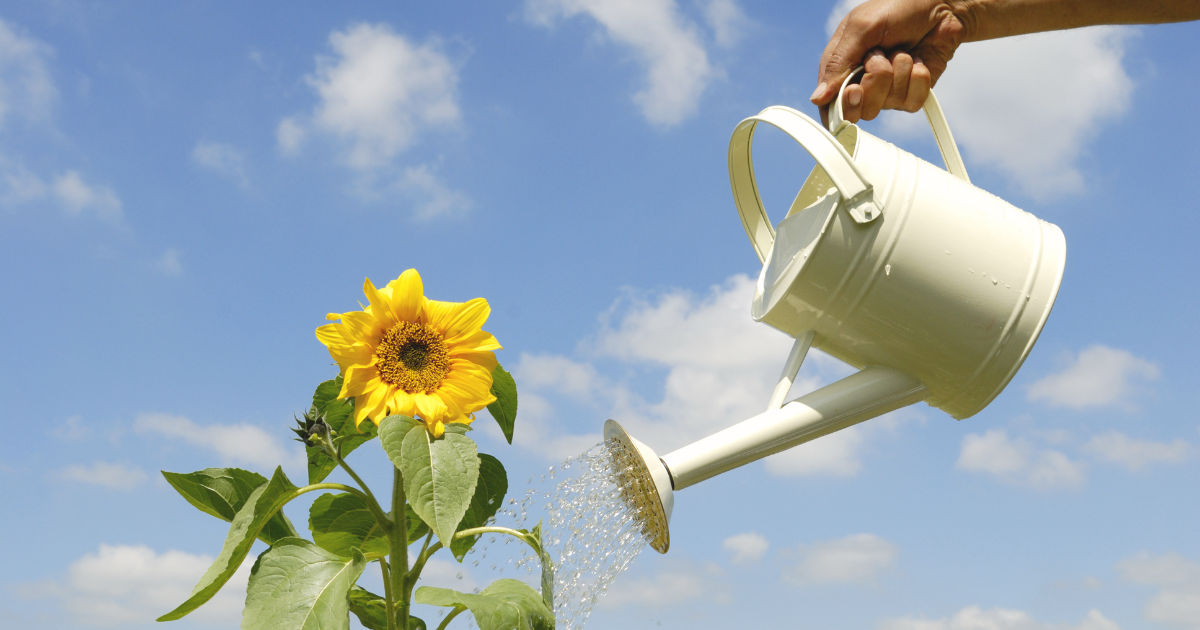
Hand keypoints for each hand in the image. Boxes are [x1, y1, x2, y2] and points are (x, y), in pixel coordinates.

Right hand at [811, 0, 971, 125]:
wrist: (941, 5)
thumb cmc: (898, 7)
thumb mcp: (861, 27)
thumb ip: (838, 63)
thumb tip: (817, 99)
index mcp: (840, 67)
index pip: (829, 104)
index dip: (841, 105)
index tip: (855, 89)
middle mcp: (861, 83)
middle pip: (858, 110)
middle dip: (874, 83)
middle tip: (880, 59)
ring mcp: (887, 91)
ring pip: (887, 105)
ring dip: (899, 73)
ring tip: (902, 50)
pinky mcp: (911, 94)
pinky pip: (912, 102)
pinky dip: (918, 79)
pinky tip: (918, 61)